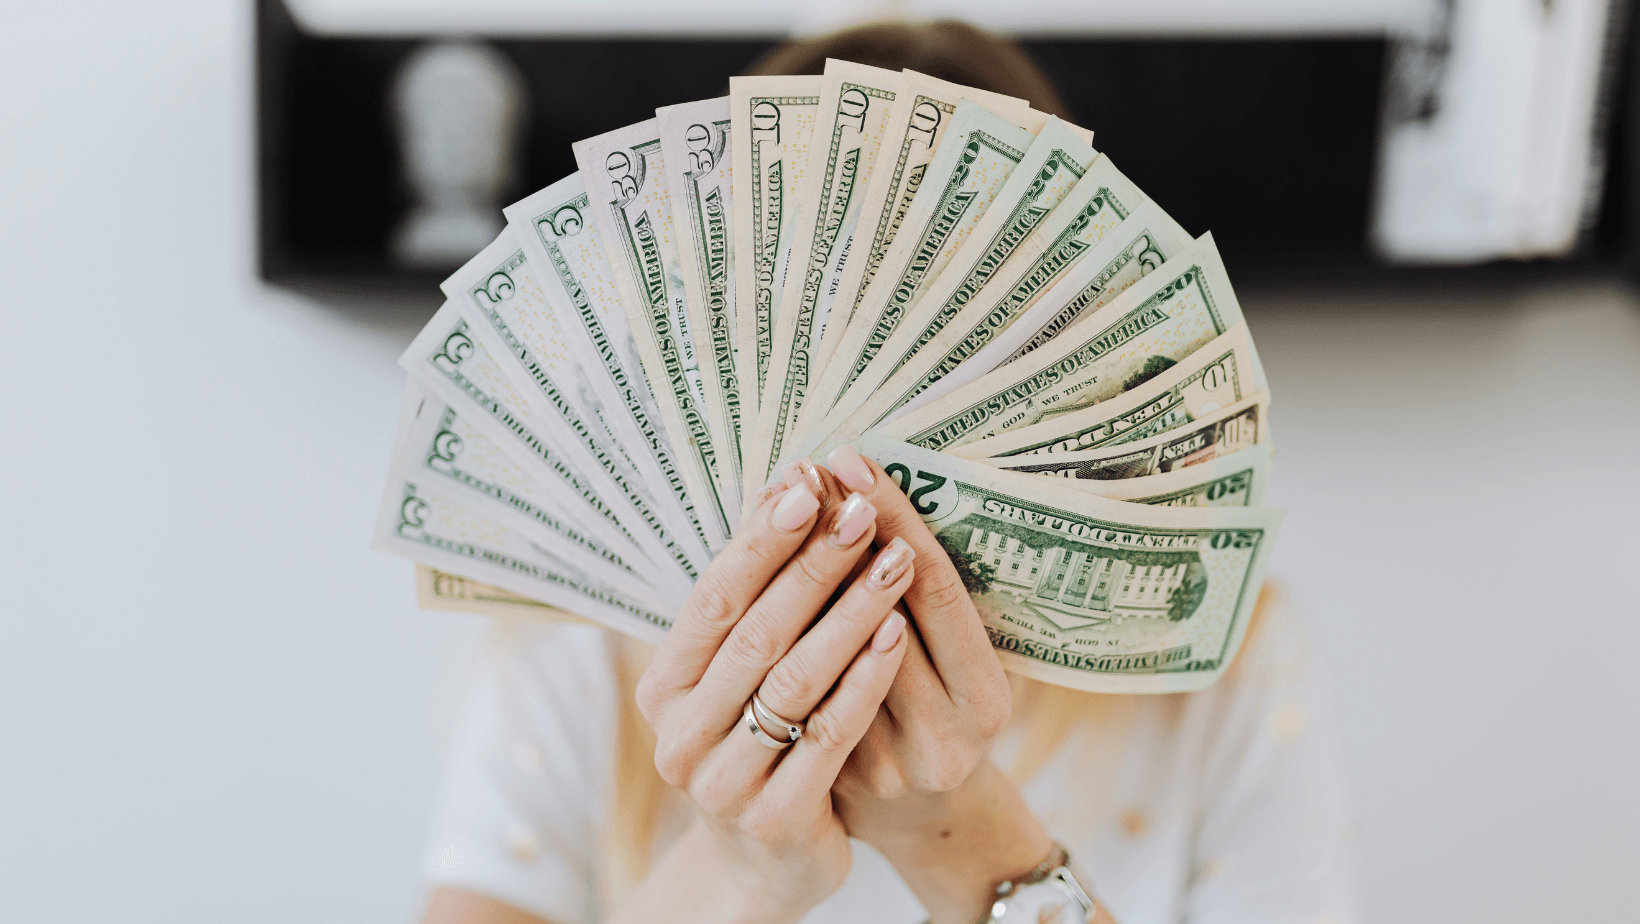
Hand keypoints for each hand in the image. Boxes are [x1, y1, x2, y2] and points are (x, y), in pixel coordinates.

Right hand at [632, 463, 914, 922]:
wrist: (765, 864)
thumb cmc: (759, 741)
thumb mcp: (743, 674)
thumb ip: (758, 593)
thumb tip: (780, 485)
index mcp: (664, 688)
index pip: (712, 600)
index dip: (759, 543)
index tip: (806, 485)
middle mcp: (680, 736)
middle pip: (755, 635)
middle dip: (813, 567)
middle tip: (862, 512)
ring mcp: (725, 783)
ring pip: (795, 681)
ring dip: (849, 614)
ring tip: (894, 560)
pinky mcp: (777, 818)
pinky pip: (830, 735)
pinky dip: (866, 680)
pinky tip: (899, 634)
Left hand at [820, 444, 1055, 923]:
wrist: (920, 827)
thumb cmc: (942, 716)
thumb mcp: (960, 661)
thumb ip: (930, 597)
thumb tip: (870, 491)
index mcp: (987, 701)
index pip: (938, 593)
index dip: (898, 521)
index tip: (857, 461)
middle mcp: (940, 739)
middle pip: (878, 616)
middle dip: (838, 536)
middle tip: (807, 467)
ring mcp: (879, 768)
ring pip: (823, 654)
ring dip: (796, 572)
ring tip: (779, 503)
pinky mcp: (825, 785)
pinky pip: (792, 689)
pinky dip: (773, 628)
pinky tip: (755, 576)